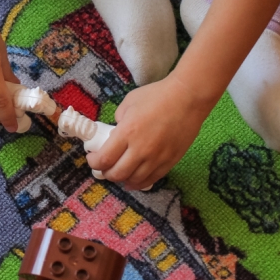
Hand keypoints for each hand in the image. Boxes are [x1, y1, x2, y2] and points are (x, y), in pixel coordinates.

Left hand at [87, 74, 213, 189]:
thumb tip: (115, 133)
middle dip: (105, 173)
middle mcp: (141, 150)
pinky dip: (139, 183)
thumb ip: (118, 119)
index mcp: (127, 132)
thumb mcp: (129, 102)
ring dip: (122, 180)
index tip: (92, 158)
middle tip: (102, 168)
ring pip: (134, 180)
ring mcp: (157, 158)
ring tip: (117, 174)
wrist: (188, 98)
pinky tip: (133, 181)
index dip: (94, 162)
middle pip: (117, 174)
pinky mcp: (170, 162)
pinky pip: (151, 180)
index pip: (104, 158)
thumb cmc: (157, 96)